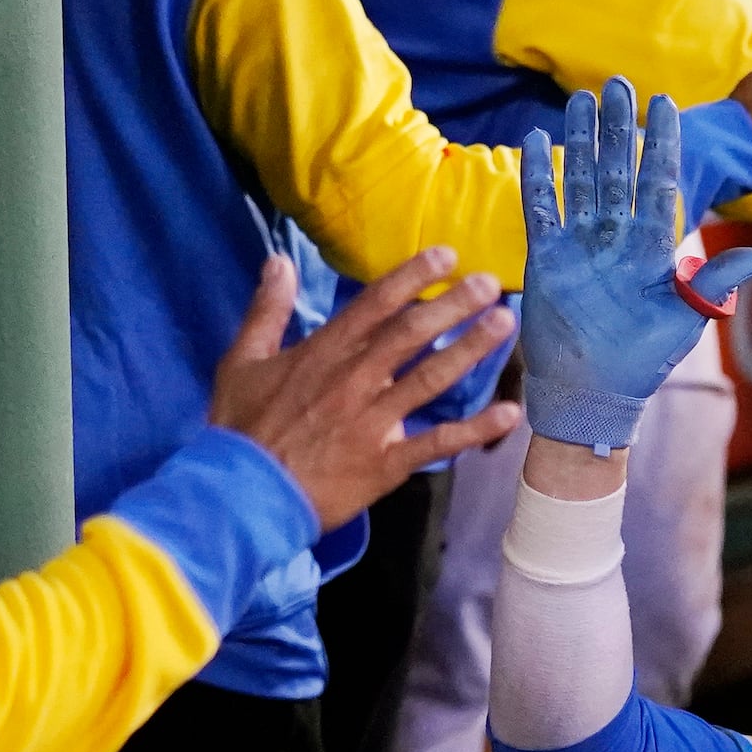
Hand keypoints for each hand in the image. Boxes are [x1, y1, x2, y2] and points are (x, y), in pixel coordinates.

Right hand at [210, 249, 520, 528]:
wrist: (245, 495)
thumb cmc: (241, 429)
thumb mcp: (242, 361)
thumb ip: (266, 309)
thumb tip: (277, 261)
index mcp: (323, 353)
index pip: (376, 304)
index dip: (413, 277)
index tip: (447, 255)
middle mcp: (355, 379)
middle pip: (412, 333)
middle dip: (454, 305)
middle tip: (491, 283)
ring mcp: (374, 420)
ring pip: (431, 377)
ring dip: (471, 349)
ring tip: (505, 324)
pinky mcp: (387, 461)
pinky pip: (438, 442)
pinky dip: (476, 429)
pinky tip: (509, 413)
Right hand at [519, 79, 751, 451]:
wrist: (595, 392)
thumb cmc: (644, 360)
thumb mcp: (686, 318)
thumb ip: (715, 282)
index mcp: (653, 247)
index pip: (659, 183)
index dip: (661, 144)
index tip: (665, 105)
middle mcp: (617, 238)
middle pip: (617, 170)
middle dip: (617, 127)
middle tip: (616, 83)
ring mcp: (580, 244)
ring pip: (580, 179)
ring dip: (579, 140)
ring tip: (580, 100)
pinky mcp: (547, 257)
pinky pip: (542, 207)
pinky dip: (538, 175)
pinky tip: (538, 140)